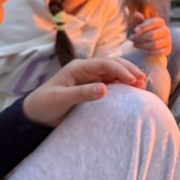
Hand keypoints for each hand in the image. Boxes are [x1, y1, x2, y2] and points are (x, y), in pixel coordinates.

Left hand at [23, 58, 145, 126]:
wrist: (36, 115)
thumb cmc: (45, 105)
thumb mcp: (61, 99)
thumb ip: (82, 94)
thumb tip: (104, 89)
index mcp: (78, 68)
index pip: (104, 64)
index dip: (120, 70)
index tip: (132, 79)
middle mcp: (86, 71)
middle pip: (112, 65)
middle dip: (128, 70)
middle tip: (142, 79)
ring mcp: (91, 79)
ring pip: (114, 73)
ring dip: (128, 76)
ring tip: (142, 84)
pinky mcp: (93, 88)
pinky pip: (112, 83)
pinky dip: (124, 85)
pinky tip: (133, 90)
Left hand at [130, 13, 171, 56]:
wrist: (152, 42)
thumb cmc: (145, 31)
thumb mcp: (141, 25)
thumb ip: (139, 20)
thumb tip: (136, 14)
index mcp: (161, 22)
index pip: (154, 22)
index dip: (144, 26)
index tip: (134, 30)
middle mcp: (166, 30)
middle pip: (152, 34)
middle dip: (139, 37)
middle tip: (131, 38)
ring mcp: (168, 40)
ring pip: (154, 44)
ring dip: (142, 45)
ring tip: (134, 44)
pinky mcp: (168, 50)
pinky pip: (158, 52)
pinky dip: (148, 52)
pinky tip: (142, 50)